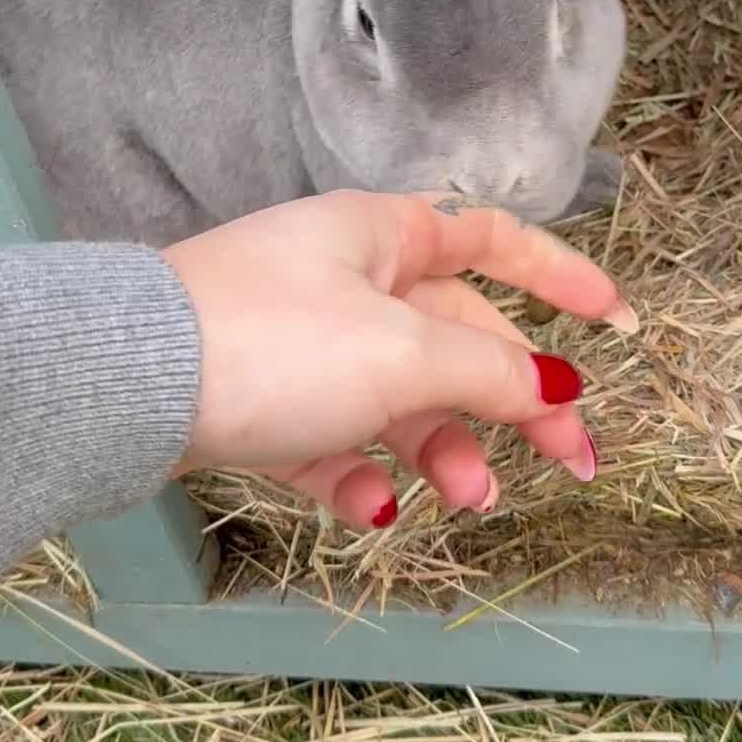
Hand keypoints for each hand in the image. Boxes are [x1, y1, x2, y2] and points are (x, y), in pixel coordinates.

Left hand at [166, 190, 636, 531]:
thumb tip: (556, 385)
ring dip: (445, 449)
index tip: (618, 319)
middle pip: (457, 336)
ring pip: (398, 397)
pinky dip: (360, 474)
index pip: (494, 238)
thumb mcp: (403, 355)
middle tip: (572, 463)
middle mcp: (343, 278)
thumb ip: (489, 373)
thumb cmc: (273, 343)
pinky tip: (374, 505)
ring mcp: (297, 341)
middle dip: (514, 401)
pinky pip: (331, 440)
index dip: (563, 275)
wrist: (124, 386)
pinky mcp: (255, 401)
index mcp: (382, 235)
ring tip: (465, 499)